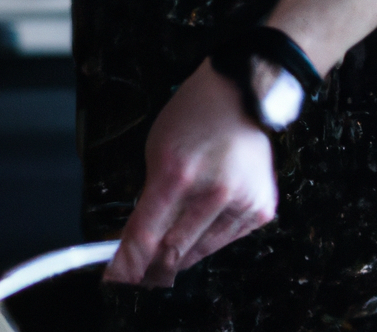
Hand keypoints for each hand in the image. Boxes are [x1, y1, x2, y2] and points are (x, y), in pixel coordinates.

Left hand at [104, 60, 276, 287]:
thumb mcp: (156, 149)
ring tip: (163, 261)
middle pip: (173, 251)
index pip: (145, 234)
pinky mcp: (261, 209)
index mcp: (176, 173)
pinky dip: (207, 240)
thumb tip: (139, 238)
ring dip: (178, 258)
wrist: (238, 95)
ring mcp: (241, 202)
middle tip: (137, 278)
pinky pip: (226, 240)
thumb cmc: (191, 116)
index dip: (127, 264)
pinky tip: (197, 231)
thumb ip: (150, 197)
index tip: (115, 280)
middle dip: (150, 269)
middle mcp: (212, 192)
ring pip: (200, 251)